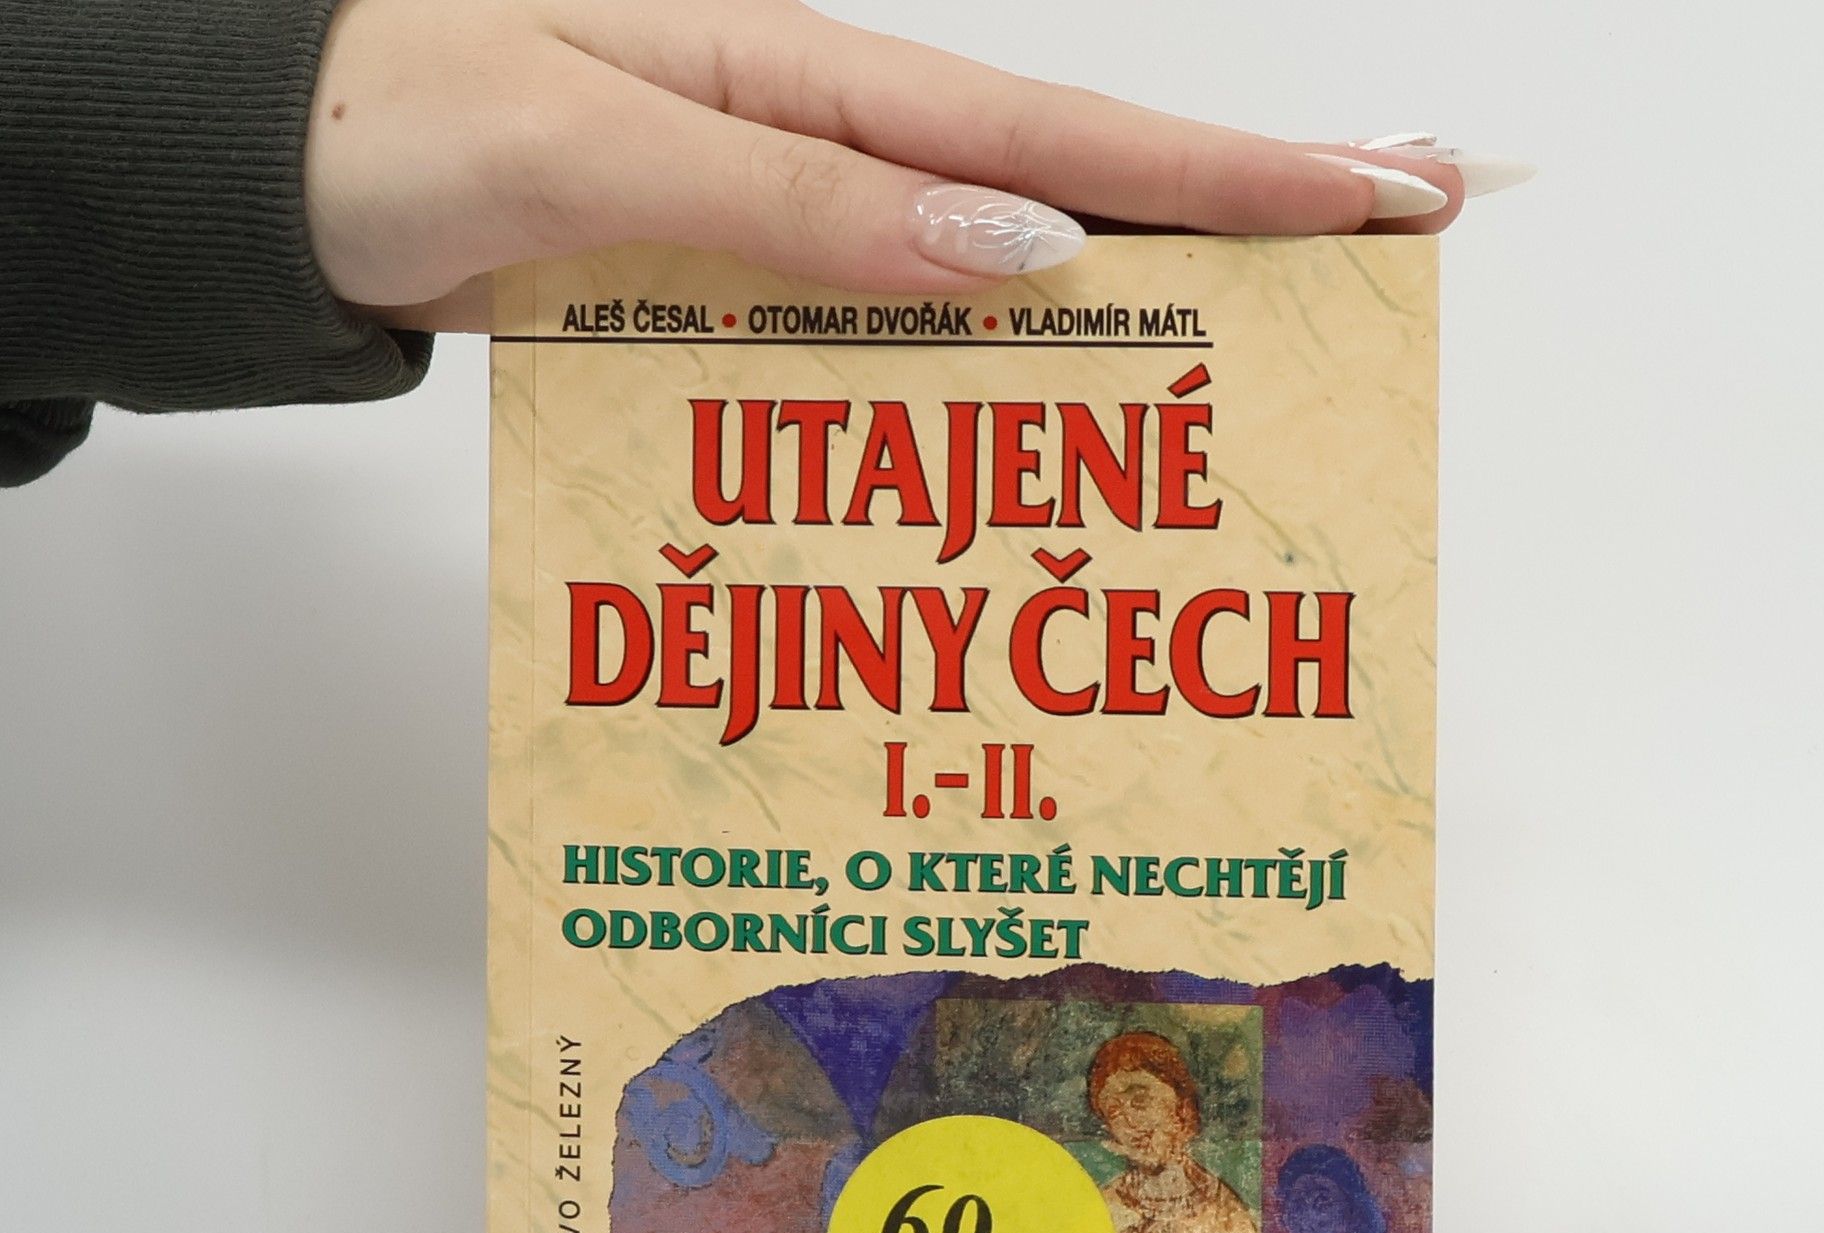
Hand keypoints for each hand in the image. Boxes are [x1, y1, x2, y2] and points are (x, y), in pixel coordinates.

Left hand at [305, 0, 1508, 333]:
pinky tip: (1034, 401)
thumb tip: (1010, 249)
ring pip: (987, 264)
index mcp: (798, 79)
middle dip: (1232, 213)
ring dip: (1123, 300)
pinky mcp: (734, 280)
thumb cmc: (389, 127)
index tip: (1379, 188)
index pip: (1055, 133)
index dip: (1227, 168)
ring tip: (1259, 350)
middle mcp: (814, 142)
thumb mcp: (588, 149)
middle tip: (1393, 237)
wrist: (268, 171)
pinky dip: (975, 364)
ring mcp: (781, 213)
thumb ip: (790, 200)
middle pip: (1062, 182)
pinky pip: (882, 326)